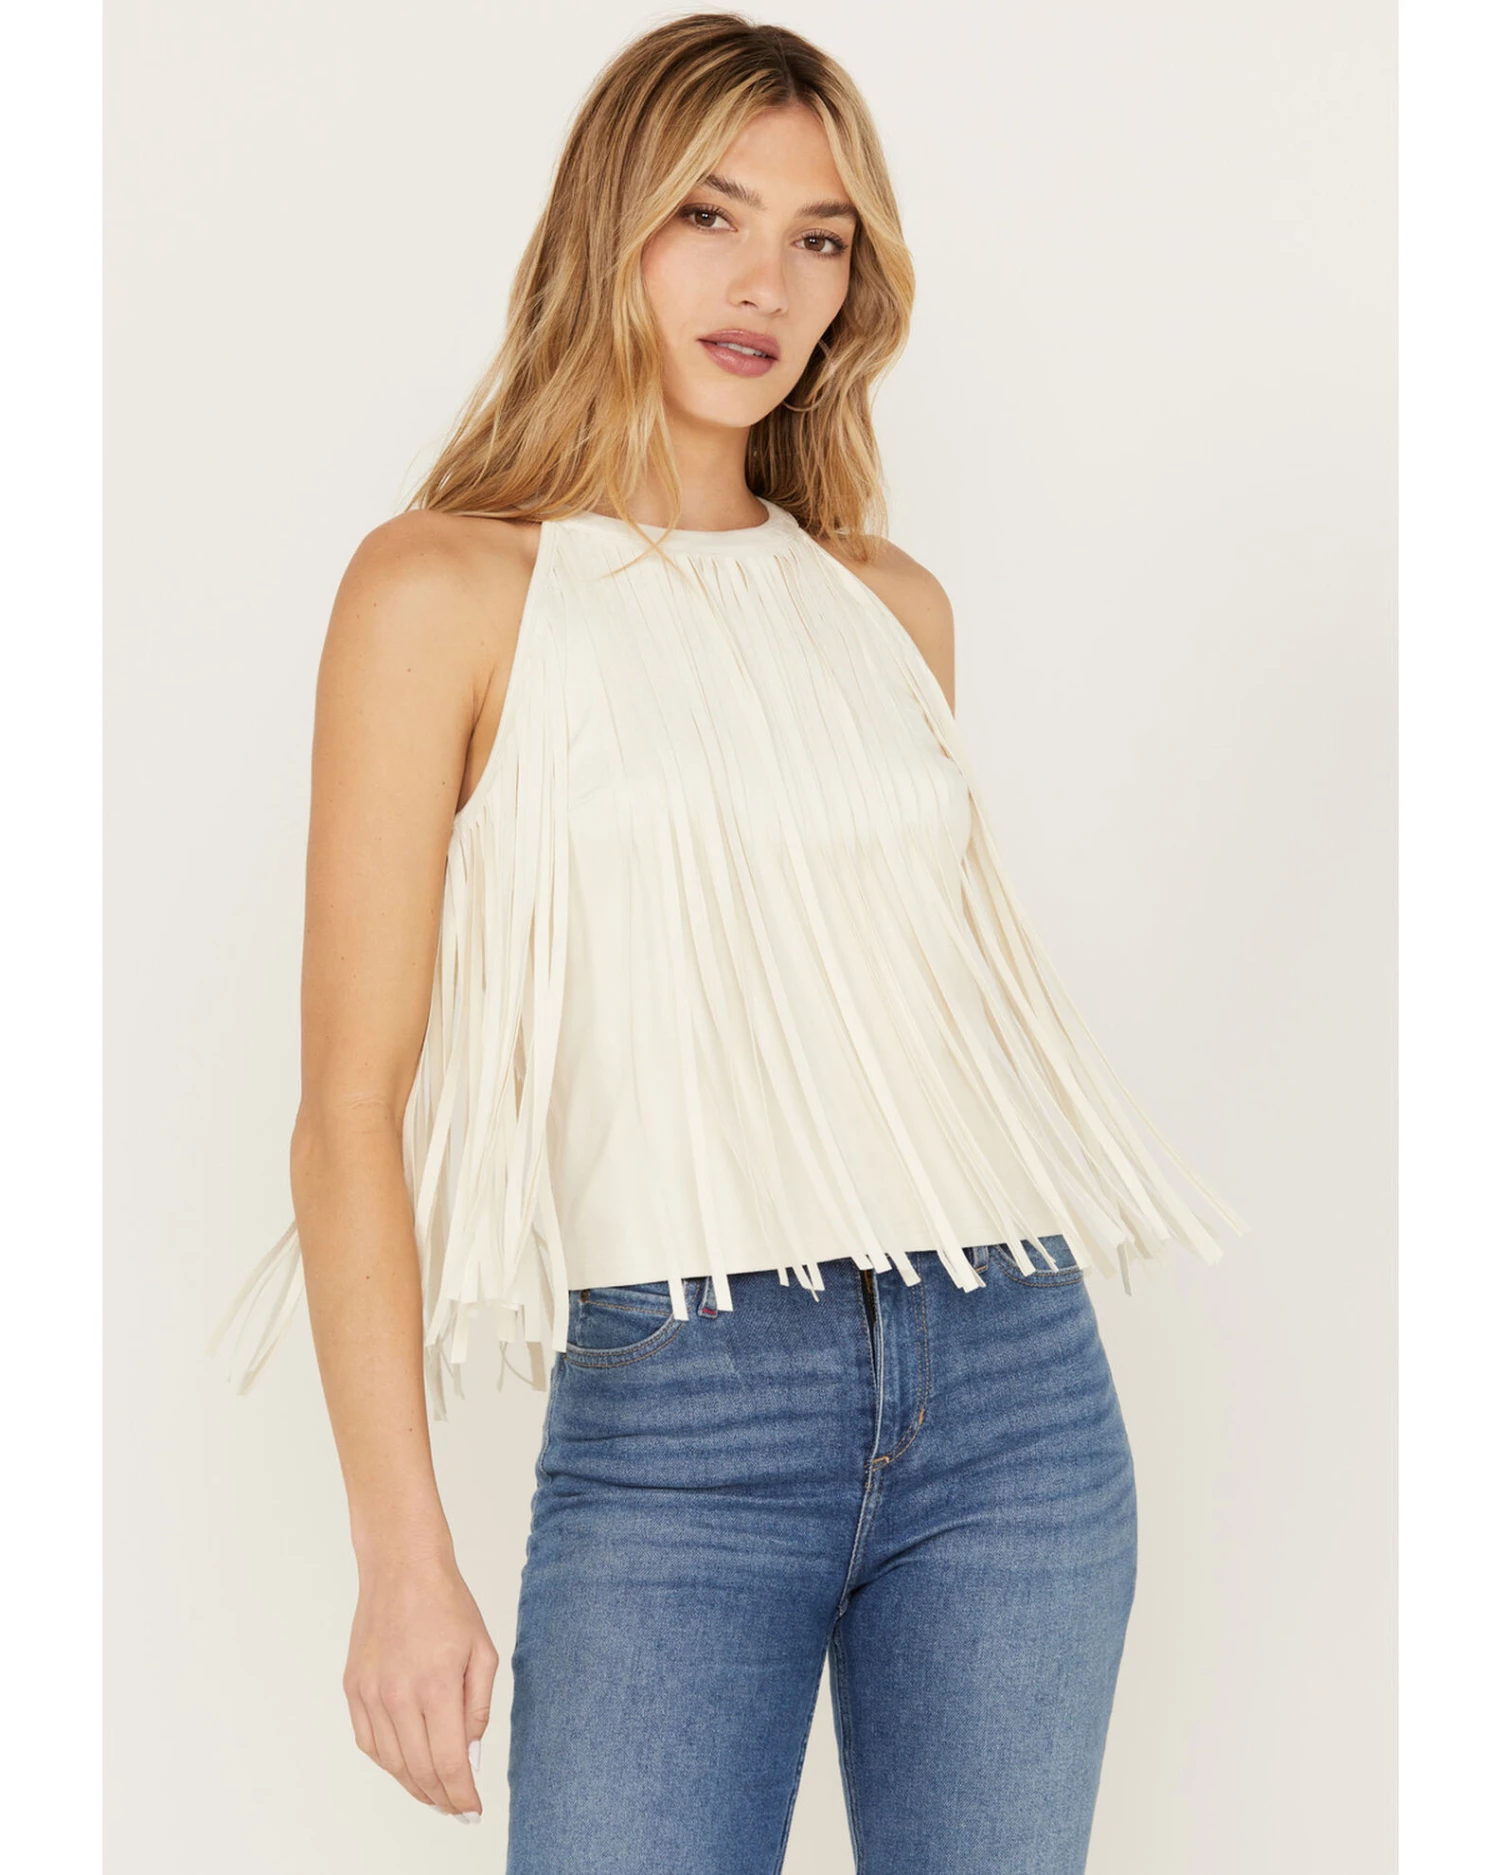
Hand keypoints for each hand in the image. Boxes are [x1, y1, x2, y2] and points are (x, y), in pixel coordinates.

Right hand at [342, 1546, 499, 1819]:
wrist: (402, 1567)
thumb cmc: (449, 1604)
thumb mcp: (483, 1651)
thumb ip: (478, 1709)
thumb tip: (470, 1757)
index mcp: (436, 1686)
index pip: (449, 1763)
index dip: (463, 1796)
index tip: (473, 1810)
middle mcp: (398, 1696)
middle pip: (419, 1771)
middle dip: (442, 1798)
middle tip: (458, 1808)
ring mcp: (370, 1694)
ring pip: (391, 1763)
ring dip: (415, 1786)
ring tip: (436, 1793)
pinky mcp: (353, 1688)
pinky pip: (368, 1743)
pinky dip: (388, 1762)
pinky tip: (406, 1765)